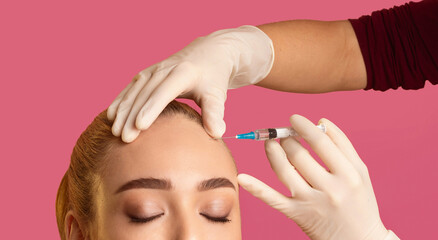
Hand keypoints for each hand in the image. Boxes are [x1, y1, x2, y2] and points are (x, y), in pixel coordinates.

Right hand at [107, 26, 273, 141]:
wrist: (208, 53)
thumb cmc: (213, 77)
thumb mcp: (217, 93)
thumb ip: (215, 113)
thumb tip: (217, 134)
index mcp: (183, 73)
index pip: (164, 92)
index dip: (151, 108)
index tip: (140, 126)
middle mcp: (164, 69)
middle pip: (144, 94)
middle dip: (132, 115)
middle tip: (124, 138)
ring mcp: (153, 70)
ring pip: (134, 91)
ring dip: (122, 110)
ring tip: (114, 131)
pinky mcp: (146, 74)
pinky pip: (130, 89)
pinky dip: (120, 102)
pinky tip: (111, 116)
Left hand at [238, 115, 390, 239]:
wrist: (358, 239)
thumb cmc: (359, 201)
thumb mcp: (360, 172)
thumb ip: (343, 144)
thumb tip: (321, 121)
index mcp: (349, 174)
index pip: (321, 143)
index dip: (303, 127)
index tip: (293, 118)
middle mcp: (330, 189)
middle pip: (299, 155)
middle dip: (288, 139)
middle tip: (285, 135)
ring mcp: (311, 203)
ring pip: (284, 170)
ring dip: (273, 152)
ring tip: (271, 143)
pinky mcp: (297, 214)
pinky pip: (273, 199)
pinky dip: (256, 188)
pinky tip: (242, 178)